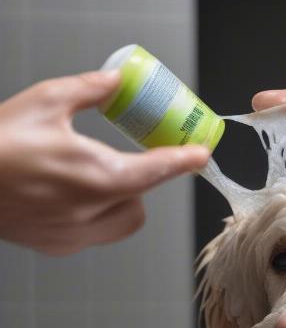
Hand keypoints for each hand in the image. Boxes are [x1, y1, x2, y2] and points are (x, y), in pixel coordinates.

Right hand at [0, 70, 209, 254]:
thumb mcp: (42, 102)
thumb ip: (88, 91)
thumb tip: (117, 81)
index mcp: (92, 175)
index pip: (154, 171)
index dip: (182, 161)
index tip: (200, 155)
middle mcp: (88, 212)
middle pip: (142, 201)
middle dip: (139, 181)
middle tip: (117, 160)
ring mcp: (74, 234)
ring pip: (124, 222)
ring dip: (122, 201)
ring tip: (92, 178)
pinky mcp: (60, 246)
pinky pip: (98, 233)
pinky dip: (97, 215)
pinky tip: (69, 197)